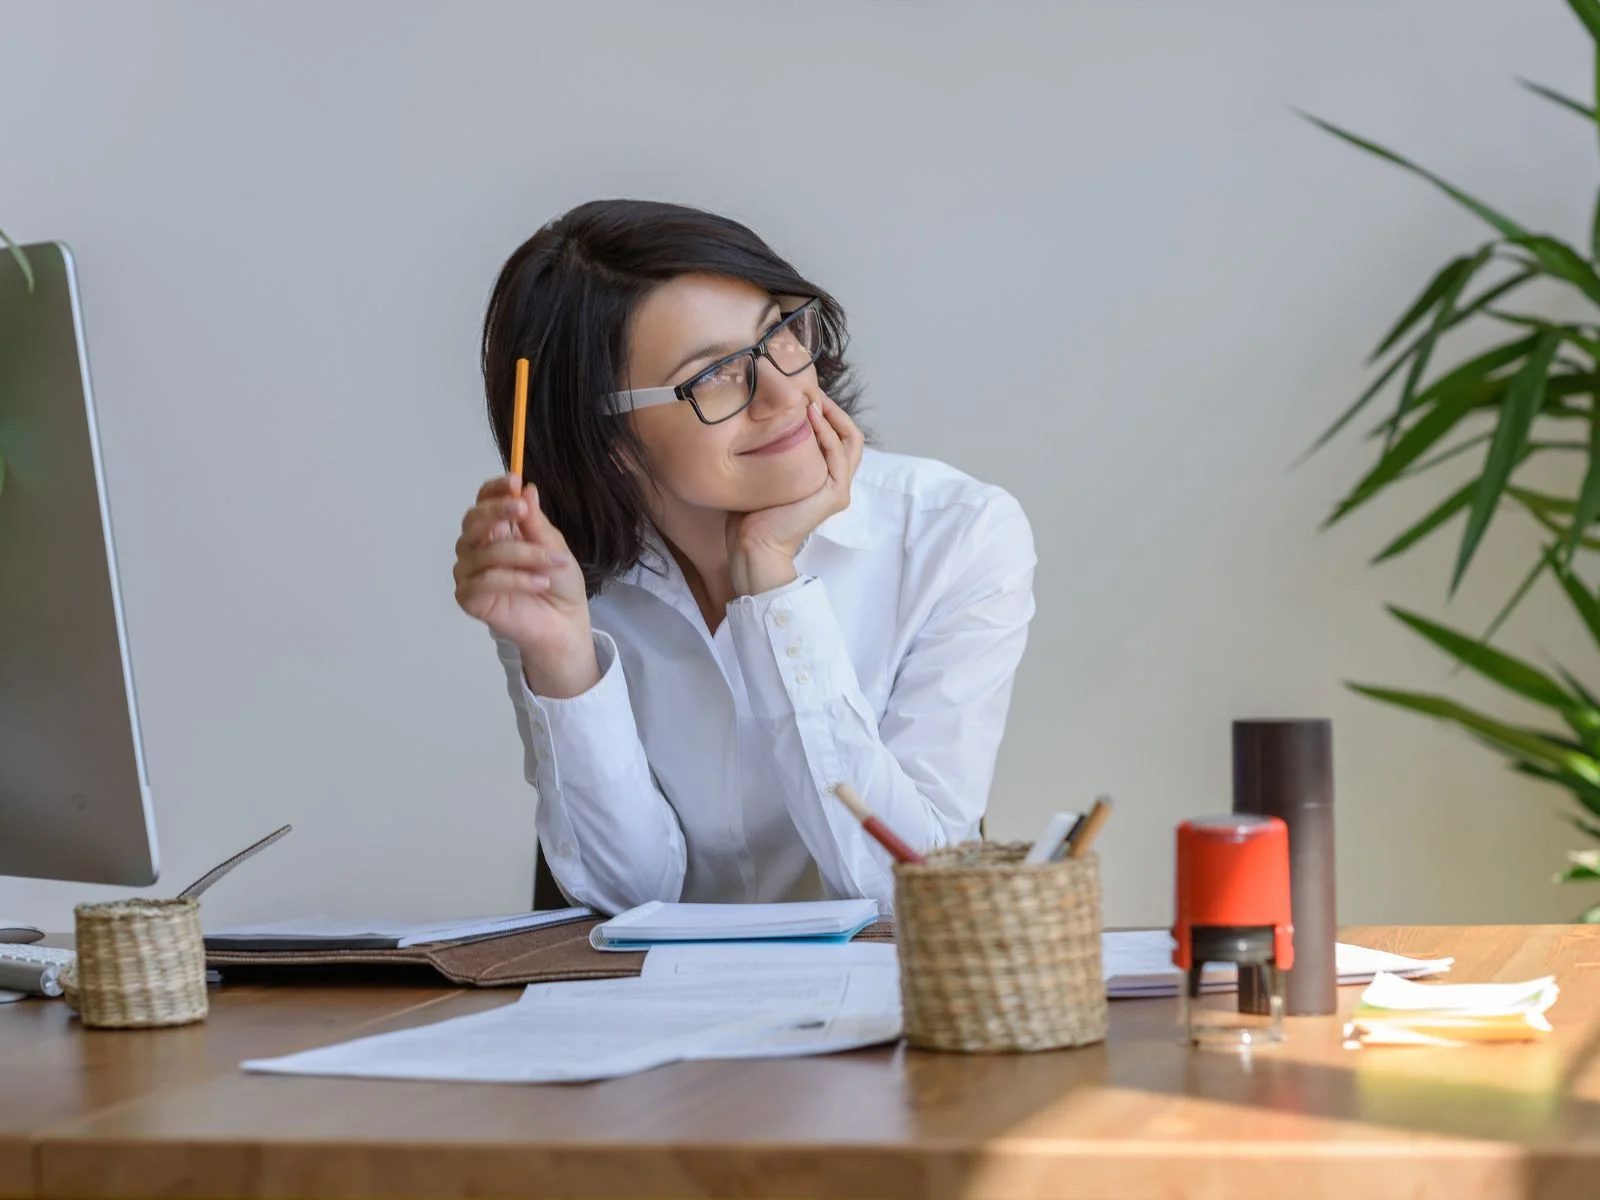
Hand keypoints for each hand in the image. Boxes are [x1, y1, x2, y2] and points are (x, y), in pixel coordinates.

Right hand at [453, 474, 599, 697]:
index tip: (515, 480)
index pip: (483, 501)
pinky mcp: (469, 598)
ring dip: (523, 554)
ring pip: (485, 552)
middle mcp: (476, 547)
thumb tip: (526, 489)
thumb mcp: (553, 547)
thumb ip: (536, 522)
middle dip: (498, 511)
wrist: (564, 623)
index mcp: (496, 530)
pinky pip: (485, 581)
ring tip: (553, 563)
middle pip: (472, 521)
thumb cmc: (558, 583)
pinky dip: (515, 579)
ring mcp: (469, 572)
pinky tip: (539, 582)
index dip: (495, 489)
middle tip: (522, 510)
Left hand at [728, 395, 864, 596]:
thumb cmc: (750, 512)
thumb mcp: (765, 469)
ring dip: (831, 414)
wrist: (752, 546)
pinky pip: (837, 455)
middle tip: (810, 388)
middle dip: (833, 407)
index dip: (826, 410)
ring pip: (850, 440)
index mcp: (823, 476)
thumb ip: (774, 446)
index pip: (837, 434)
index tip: (802, 392)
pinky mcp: (834, 496)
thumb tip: (762, 414)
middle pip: (850, 434)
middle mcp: (837, 481)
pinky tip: (809, 417)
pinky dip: (826, 432)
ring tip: (809, 396)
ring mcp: (839, 489)